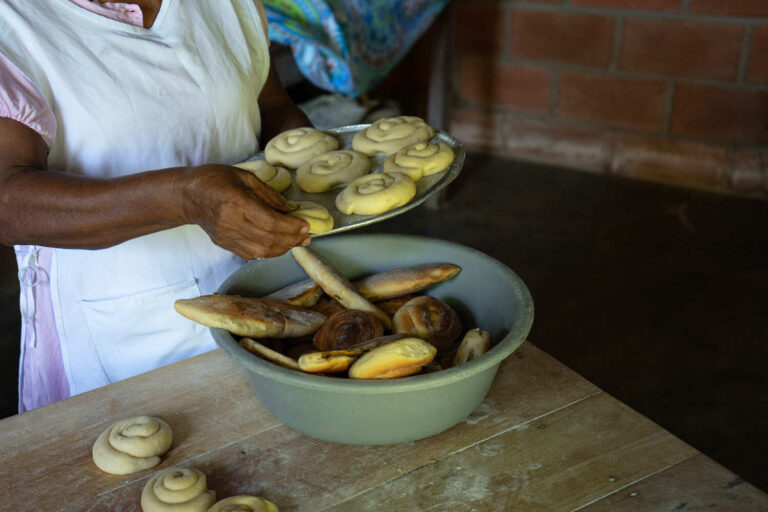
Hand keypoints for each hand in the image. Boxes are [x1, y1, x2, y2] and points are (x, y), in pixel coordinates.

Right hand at [174, 164, 309, 258]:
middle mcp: (231, 223)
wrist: (187, 195)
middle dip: (292, 239)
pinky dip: (269, 251)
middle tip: (307, 237)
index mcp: (236, 202)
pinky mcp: (225, 244)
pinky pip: (251, 254)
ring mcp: (227, 237)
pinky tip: (279, 245)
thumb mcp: (244, 176)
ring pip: (262, 251)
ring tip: (297, 242)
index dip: (291, 227)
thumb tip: (290, 210)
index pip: (270, 222)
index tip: (305, 226)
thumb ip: (268, 194)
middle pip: (269, 239)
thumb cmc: (215, 179)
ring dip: (283, 248)